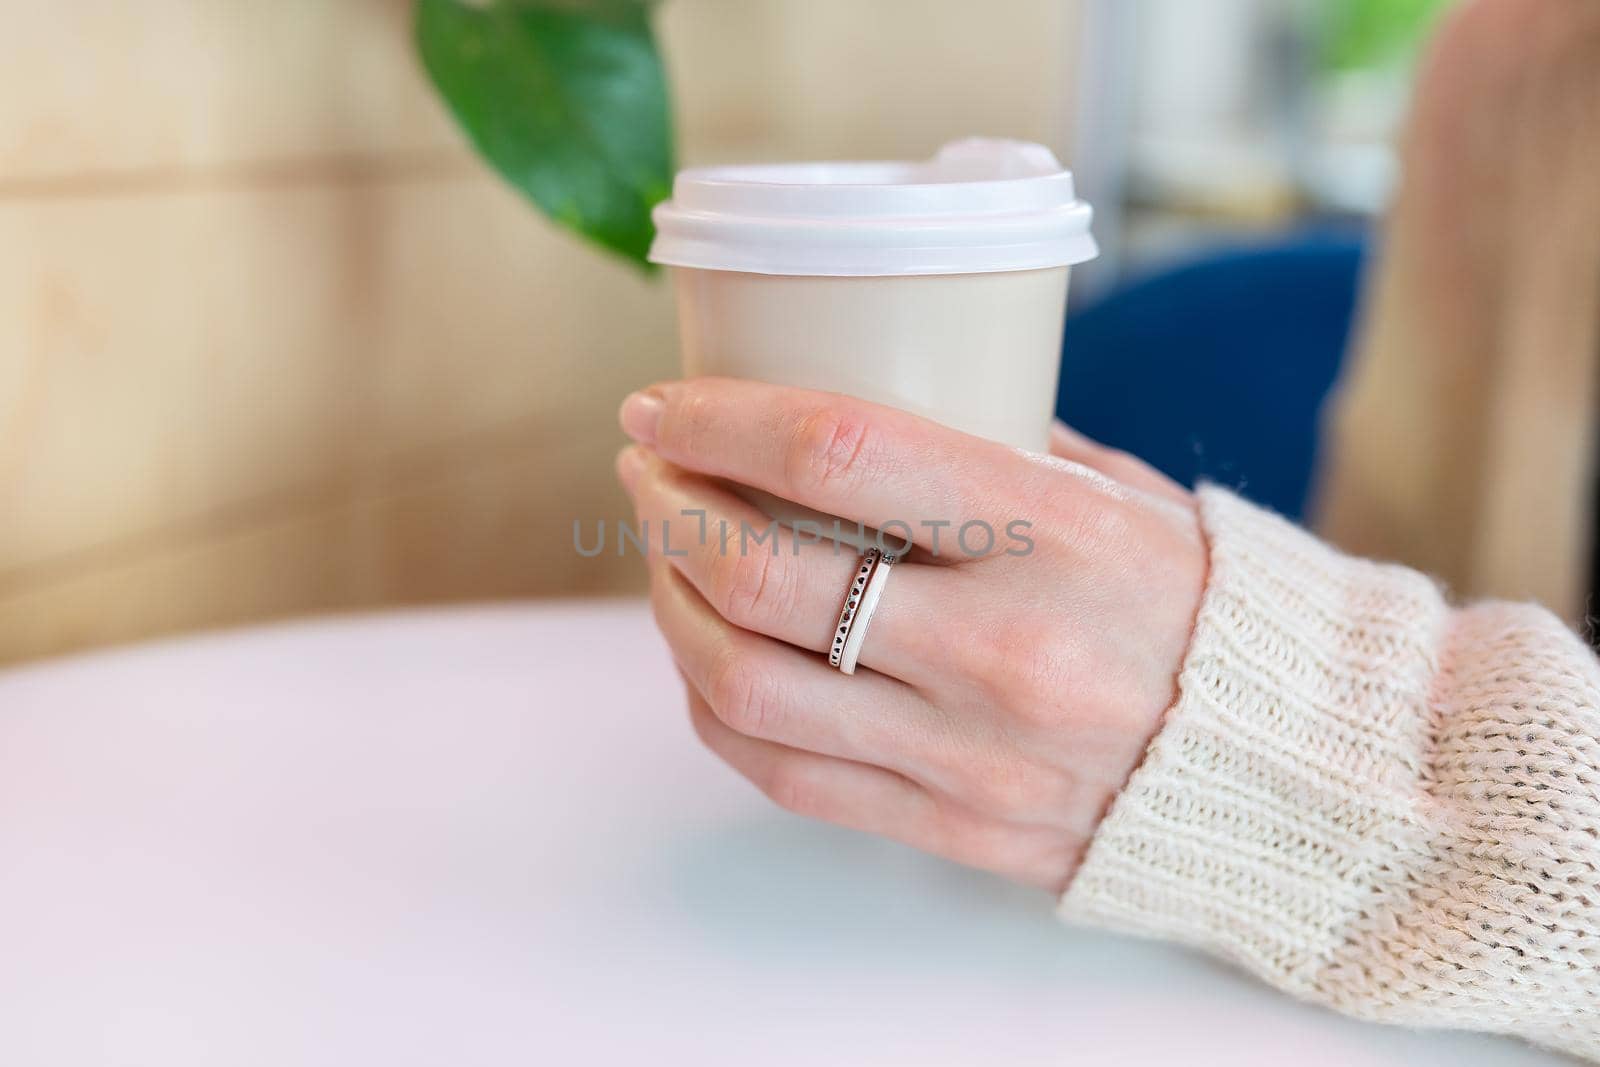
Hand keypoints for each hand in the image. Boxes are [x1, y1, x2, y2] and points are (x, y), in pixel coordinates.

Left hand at [615, 378, 1207, 892]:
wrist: (1300, 774)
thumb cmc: (1207, 604)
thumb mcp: (1123, 494)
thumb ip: (996, 449)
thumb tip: (864, 404)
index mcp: (1059, 534)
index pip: (839, 451)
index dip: (720, 417)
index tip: (662, 401)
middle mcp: (1005, 650)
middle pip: (762, 571)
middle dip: (668, 506)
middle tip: (646, 467)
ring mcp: (972, 754)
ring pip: (744, 683)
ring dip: (671, 607)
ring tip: (664, 558)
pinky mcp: (954, 829)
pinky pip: (784, 771)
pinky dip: (715, 706)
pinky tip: (707, 655)